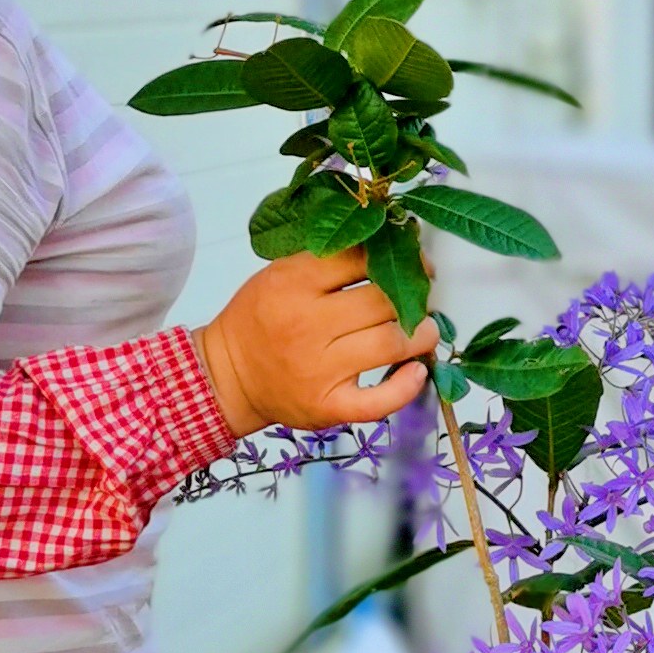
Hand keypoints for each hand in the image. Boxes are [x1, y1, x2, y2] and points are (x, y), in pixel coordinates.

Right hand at [195, 249, 437, 435]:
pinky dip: (407, 385)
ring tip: (424, 331)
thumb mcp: (279, 275)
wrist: (228, 376)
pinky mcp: (328, 406)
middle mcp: (307, 326)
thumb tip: (389, 246)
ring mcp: (319, 370)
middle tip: (420, 297)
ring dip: (421, 335)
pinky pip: (380, 400)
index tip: (414, 261)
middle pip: (383, 301)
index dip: (397, 256)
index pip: (360, 259)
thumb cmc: (260, 319)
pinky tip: (416, 372)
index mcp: (293, 284)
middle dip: (413, 296)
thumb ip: (326, 259)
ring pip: (391, 344)